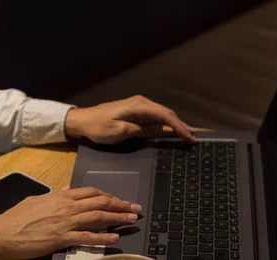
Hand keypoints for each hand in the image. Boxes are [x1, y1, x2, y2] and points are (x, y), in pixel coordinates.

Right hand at [0, 187, 140, 259]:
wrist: (1, 233)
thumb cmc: (15, 218)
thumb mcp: (36, 200)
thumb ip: (54, 195)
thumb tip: (67, 189)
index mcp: (59, 197)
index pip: (90, 193)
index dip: (108, 196)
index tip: (118, 200)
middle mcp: (66, 207)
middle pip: (99, 203)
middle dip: (120, 205)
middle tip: (135, 208)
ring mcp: (64, 223)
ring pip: (97, 217)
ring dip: (117, 218)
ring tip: (132, 220)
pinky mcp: (61, 239)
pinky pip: (86, 237)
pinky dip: (103, 238)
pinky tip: (115, 239)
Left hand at [65, 95, 195, 143]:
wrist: (83, 120)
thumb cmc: (98, 127)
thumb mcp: (120, 131)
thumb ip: (141, 130)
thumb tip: (160, 129)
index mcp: (138, 106)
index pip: (165, 116)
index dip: (179, 127)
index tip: (189, 138)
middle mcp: (142, 103)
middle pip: (167, 113)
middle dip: (181, 125)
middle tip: (193, 139)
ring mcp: (139, 106)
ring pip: (162, 115)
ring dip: (175, 125)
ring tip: (186, 136)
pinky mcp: (136, 111)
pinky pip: (155, 117)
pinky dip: (165, 124)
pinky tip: (171, 131)